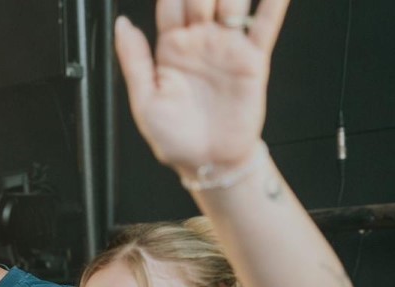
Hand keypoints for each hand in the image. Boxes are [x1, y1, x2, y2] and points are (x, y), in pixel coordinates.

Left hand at [114, 0, 289, 173]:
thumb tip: (121, 25)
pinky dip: (273, 3)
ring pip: (232, 4)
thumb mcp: (144, 101)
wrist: (208, 163)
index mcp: (171, 49)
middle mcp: (200, 42)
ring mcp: (227, 48)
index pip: (171, 5)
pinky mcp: (253, 60)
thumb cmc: (175, 139)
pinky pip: (266, 25)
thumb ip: (133, 60)